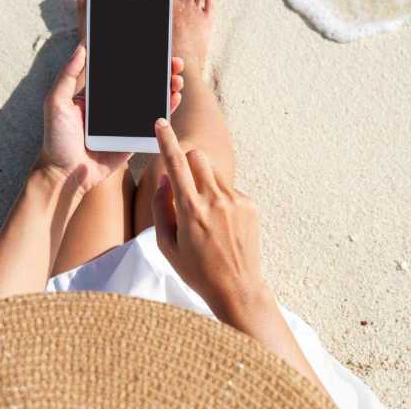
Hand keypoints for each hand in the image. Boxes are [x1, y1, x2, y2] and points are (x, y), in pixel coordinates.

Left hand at [38, 44, 184, 192]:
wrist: (64, 175)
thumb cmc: (56, 139)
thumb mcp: (56, 102)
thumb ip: (67, 75)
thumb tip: (81, 47)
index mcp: (98, 94)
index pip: (122, 72)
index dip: (139, 59)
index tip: (153, 48)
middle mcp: (113, 106)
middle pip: (142, 84)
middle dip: (160, 71)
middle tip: (174, 63)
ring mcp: (125, 123)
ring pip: (151, 101)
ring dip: (167, 88)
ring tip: (177, 79)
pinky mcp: (133, 140)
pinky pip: (153, 124)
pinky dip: (166, 111)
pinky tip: (174, 98)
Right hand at [151, 118, 266, 318]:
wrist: (237, 288)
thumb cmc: (196, 270)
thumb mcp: (166, 245)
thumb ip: (160, 208)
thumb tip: (164, 179)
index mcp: (190, 210)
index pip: (175, 164)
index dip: (166, 140)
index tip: (161, 121)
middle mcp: (215, 200)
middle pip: (198, 157)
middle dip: (187, 162)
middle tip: (185, 186)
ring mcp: (236, 201)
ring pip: (214, 172)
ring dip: (204, 183)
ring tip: (205, 215)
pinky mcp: (250, 205)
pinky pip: (229, 189)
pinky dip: (220, 199)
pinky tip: (222, 226)